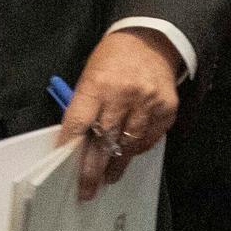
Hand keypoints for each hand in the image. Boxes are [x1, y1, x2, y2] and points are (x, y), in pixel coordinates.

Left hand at [58, 28, 181, 198]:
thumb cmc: (112, 60)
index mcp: (98, 85)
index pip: (79, 123)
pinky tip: (129, 154)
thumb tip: (76, 142)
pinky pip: (149, 139)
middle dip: (93, 169)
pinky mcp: (167, 109)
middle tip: (86, 190)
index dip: (70, 147)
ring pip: (129, 145)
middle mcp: (123, 95)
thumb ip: (84, 107)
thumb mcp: (90, 75)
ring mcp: (148, 103)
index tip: (63, 167)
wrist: (151, 40)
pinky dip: (137, 149)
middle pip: (104, 141)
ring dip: (117, 165)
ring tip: (108, 177)